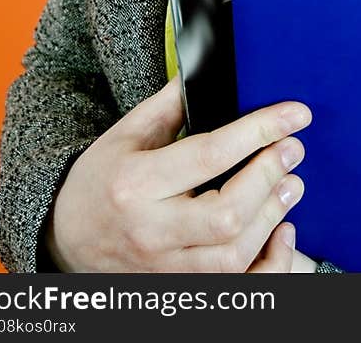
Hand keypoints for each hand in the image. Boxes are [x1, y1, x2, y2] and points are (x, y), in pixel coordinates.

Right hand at [43, 76, 310, 271]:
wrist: (64, 239)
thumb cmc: (99, 181)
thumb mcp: (124, 135)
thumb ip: (168, 104)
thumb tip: (208, 70)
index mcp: (136, 184)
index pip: (210, 154)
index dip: (260, 131)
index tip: (295, 115)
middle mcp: (150, 232)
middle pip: (227, 214)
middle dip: (269, 177)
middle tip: (293, 151)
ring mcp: (164, 268)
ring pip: (233, 256)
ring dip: (273, 217)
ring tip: (290, 185)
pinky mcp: (178, 290)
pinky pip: (234, 287)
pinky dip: (267, 264)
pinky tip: (280, 234)